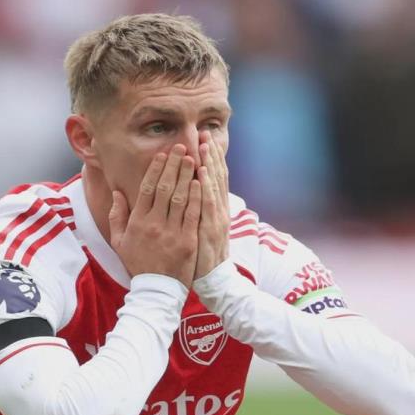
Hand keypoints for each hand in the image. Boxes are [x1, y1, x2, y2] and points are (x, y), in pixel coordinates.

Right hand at [109, 144, 200, 288]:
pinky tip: (200, 182)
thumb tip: (117, 193)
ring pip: (180, 198)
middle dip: (173, 165)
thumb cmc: (138, 263)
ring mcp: (172, 232)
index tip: (162, 155)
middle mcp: (154, 224)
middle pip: (165, 188)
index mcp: (138, 222)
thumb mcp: (119, 241)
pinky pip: (193, 214)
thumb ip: (117, 216)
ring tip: (192, 158)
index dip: (156, 169)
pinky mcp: (188, 241)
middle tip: (181, 148)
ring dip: (186, 176)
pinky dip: (196, 197)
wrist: (156, 290)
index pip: (148, 189)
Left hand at [194, 131, 229, 279]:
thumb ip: (201, 211)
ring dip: (209, 164)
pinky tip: (201, 172)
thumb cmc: (204, 255)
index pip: (213, 179)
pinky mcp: (211, 229)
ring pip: (214, 186)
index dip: (209, 160)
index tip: (203, 141)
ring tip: (205, 144)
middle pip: (216, 177)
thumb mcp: (204, 230)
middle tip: (205, 134)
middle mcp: (219, 210)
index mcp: (216, 209)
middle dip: (210, 155)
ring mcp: (217, 218)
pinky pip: (208, 204)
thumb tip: (195, 194)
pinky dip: (206, 187)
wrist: (214, 279)